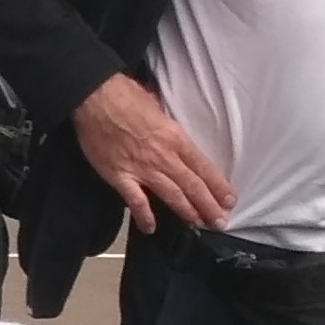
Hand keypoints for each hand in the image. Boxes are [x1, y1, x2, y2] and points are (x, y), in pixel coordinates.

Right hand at [73, 71, 230, 234]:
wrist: (95, 98)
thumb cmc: (125, 96)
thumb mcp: (158, 107)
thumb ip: (168, 128)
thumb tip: (172, 136)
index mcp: (175, 138)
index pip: (203, 167)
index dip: (218, 186)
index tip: (229, 200)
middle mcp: (164, 157)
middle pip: (192, 185)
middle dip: (209, 205)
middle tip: (220, 221)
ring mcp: (142, 168)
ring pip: (171, 195)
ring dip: (187, 212)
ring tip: (199, 224)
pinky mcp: (120, 176)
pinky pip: (136, 200)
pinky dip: (144, 215)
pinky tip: (151, 228)